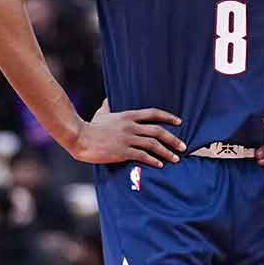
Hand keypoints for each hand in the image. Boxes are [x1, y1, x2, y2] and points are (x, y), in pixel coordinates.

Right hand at [63, 103, 184, 166]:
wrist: (79, 136)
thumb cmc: (90, 126)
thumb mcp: (101, 113)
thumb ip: (108, 106)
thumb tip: (108, 99)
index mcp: (128, 116)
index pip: (153, 113)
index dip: (168, 117)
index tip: (179, 122)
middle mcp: (131, 126)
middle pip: (158, 131)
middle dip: (173, 139)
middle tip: (183, 146)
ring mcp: (127, 139)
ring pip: (153, 144)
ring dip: (167, 152)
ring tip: (176, 159)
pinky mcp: (122, 151)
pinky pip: (142, 156)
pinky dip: (153, 160)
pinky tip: (160, 165)